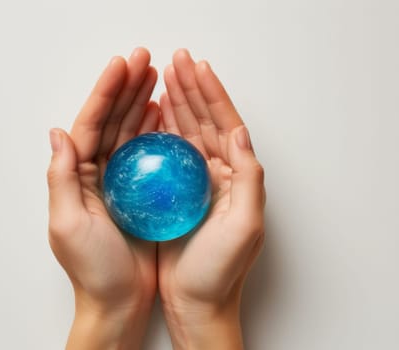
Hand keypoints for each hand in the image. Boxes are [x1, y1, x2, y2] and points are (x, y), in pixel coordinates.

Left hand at [47, 48, 159, 349]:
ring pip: (130, 132)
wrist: (119, 301)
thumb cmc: (92, 268)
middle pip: (111, 121)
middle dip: (126, 88)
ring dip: (141, 102)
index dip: (105, 92)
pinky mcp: (141, 191)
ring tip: (156, 77)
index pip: (90, 124)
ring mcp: (120, 180)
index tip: (122, 65)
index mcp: (76, 175)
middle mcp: (95, 172)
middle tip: (145, 59)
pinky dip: (155, 130)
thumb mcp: (68, 224)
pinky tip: (164, 113)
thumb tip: (57, 132)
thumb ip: (62, 177)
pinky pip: (148, 153)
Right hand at [157, 49, 265, 348]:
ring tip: (162, 78)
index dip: (211, 94)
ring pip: (185, 133)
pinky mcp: (174, 194)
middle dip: (191, 89)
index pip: (225, 125)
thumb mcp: (245, 226)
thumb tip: (240, 132)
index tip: (196, 67)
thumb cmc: (220, 270)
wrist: (196, 302)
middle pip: (204, 122)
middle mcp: (218, 175)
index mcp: (237, 176)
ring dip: (175, 104)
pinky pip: (166, 155)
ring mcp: (195, 183)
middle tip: (175, 61)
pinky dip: (159, 132)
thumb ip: (249, 177)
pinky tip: (150, 116)